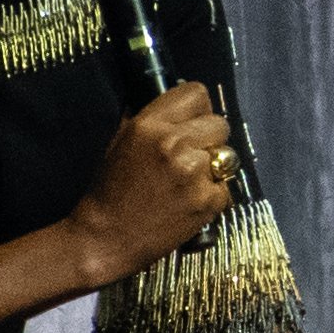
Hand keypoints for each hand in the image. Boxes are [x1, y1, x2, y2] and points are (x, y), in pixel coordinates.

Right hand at [70, 82, 238, 274]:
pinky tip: (189, 202)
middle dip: (209, 139)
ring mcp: (193, 173)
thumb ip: (149, 119)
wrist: (106, 238)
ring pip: (226, 156)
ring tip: (188, 182)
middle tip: (192, 157)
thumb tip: (176, 105)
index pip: (197, 94)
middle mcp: (174, 144)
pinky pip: (225, 188)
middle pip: (219, 124)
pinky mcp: (207, 200)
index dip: (198, 110)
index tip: (194, 123)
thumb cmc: (110, 192)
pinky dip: (212, 196)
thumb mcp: (121, 142)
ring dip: (213, 168)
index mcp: (150, 125)